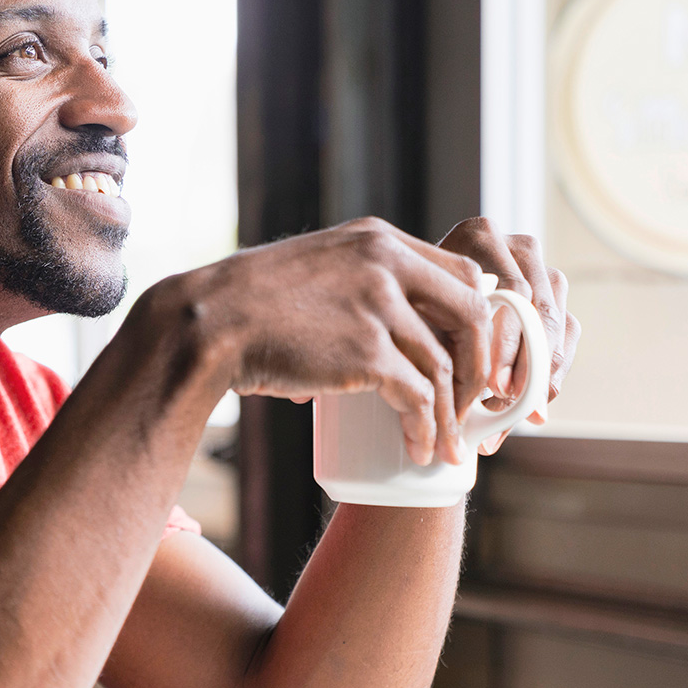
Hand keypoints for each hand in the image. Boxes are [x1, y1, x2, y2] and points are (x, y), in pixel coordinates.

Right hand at [194, 217, 492, 465]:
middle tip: (471, 404)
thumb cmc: (246, 305)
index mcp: (377, 239)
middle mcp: (386, 263)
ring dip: (450, 413)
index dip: (474, 320)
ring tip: (445, 445)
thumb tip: (374, 327)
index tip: (468, 356)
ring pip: (444, 364)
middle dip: (480, 365)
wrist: (207, 324)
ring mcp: (378, 307)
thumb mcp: (312, 270)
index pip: (460, 272)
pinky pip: (417, 397)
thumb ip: (351, 282)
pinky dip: (424, 428)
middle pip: (470, 313)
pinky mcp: (366, 353)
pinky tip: (420, 447)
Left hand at [437, 218, 581, 454]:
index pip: (512, 292)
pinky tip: (535, 402)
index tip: (495, 385)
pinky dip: (552, 371)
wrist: (424, 284)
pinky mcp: (555, 295)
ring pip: (558, 324)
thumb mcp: (419, 311)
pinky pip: (567, 333)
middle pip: (540, 309)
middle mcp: (518, 247)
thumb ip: (441, 336)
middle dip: (528, 363)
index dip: (508, 343)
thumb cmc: (413, 301)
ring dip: (543, 372)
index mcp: (481, 237)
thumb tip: (467, 391)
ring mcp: (542, 268)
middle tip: (510, 400)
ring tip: (523, 410)